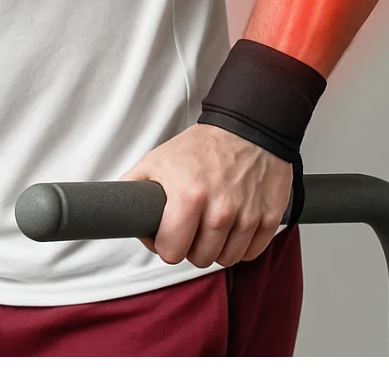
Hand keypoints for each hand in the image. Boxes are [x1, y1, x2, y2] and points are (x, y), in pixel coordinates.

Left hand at [117, 122, 291, 267]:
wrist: (247, 128)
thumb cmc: (201, 147)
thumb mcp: (157, 159)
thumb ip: (133, 187)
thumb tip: (118, 213)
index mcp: (188, 196)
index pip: (171, 252)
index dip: (165, 245)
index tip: (167, 234)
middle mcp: (220, 210)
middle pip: (199, 260)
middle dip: (191, 247)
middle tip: (191, 227)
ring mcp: (247, 216)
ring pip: (225, 260)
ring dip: (216, 248)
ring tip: (211, 224)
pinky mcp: (270, 218)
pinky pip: (250, 253)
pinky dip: (241, 245)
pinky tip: (233, 225)